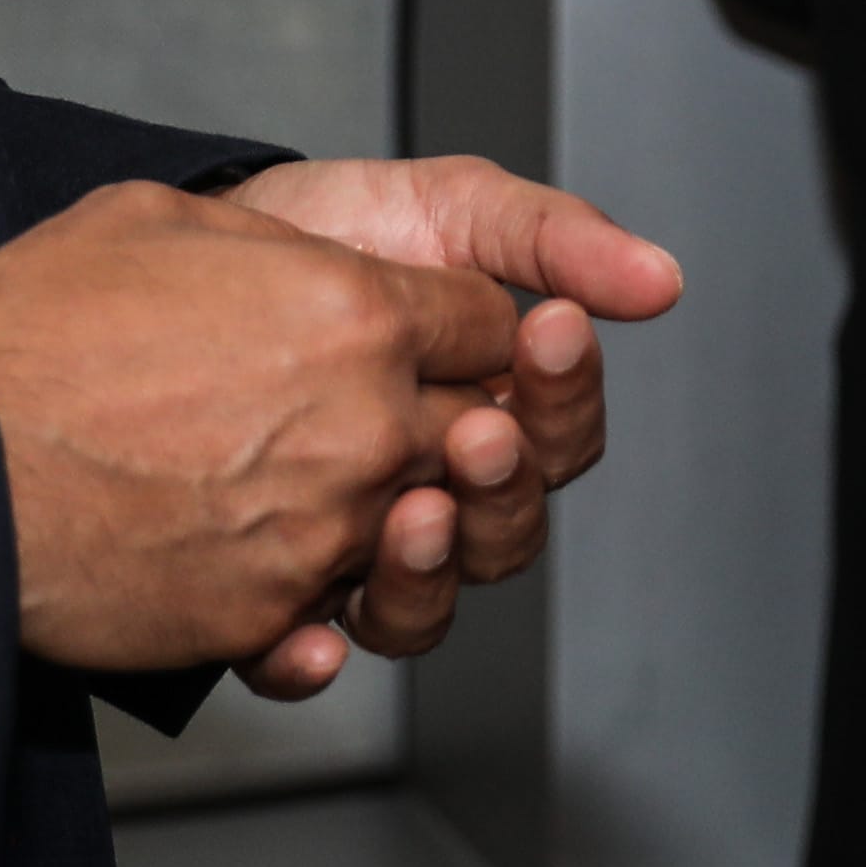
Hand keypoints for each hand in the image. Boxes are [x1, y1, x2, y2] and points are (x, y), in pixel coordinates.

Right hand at [0, 180, 527, 679]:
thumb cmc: (35, 331)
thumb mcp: (169, 219)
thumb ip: (287, 244)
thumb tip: (325, 264)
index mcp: (356, 311)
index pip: (488, 322)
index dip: (472, 327)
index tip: (448, 339)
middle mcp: (364, 426)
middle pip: (477, 430)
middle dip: (457, 420)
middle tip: (410, 420)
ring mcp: (322, 532)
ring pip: (418, 533)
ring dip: (398, 520)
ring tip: (346, 501)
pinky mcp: (264, 617)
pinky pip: (331, 621)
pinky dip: (318, 612)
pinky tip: (296, 593)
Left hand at [214, 158, 683, 683]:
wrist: (204, 252)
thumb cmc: (331, 234)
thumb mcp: (451, 207)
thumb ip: (556, 240)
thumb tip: (661, 280)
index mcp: (493, 410)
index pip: (562, 436)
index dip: (567, 391)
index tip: (553, 330)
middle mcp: (434, 492)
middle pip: (506, 534)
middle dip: (502, 485)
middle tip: (478, 431)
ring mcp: (354, 544)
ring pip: (422, 607)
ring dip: (428, 572)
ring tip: (410, 512)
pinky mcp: (267, 586)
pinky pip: (298, 654)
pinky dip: (307, 659)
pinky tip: (308, 634)